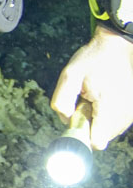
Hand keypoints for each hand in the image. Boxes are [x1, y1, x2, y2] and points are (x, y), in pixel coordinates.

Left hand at [50, 23, 132, 149]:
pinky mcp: (132, 110)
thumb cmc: (92, 59)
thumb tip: (66, 119)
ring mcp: (131, 112)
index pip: (97, 141)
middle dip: (89, 125)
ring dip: (98, 120)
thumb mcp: (69, 75)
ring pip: (110, 132)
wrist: (117, 46)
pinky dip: (107, 116)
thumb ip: (62, 100)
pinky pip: (116, 123)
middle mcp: (125, 113)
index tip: (77, 118)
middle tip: (86, 101)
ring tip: (95, 97)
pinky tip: (103, 98)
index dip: (83, 135)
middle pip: (102, 138)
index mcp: (109, 106)